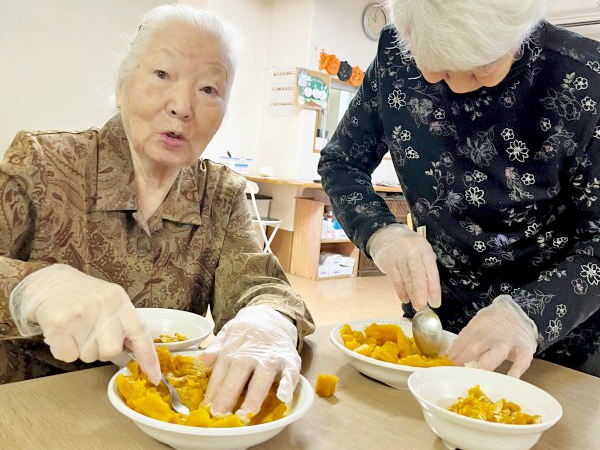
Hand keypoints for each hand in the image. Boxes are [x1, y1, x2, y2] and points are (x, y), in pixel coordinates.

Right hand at [9, 264, 160, 383]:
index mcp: (119, 301)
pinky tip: (63, 334)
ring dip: (82, 350)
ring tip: (76, 331)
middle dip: (102, 350)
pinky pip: (69, 356)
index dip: (148, 357)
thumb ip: (123, 323)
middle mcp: (104, 306)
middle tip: (92, 336)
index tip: (154, 375)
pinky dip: (65, 350)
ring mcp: (82, 315)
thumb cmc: (83, 296)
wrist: (50, 283)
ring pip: (90, 356)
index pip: (140, 332)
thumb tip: (136, 352)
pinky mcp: (60, 324)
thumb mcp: (110, 301)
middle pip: (112, 351)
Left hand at [199, 305, 299, 417]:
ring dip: (254, 397)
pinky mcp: (289, 360)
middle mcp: (249, 356)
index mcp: (231, 352)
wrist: (271, 317)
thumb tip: (204, 359)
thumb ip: (215, 348)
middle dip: (227, 397)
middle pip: (236, 377)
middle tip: (220, 416)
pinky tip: (283, 397)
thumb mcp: (226, 334)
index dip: (211, 394)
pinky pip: (290, 373)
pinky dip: (287, 384)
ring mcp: (270, 359)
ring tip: (246, 413)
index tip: (205, 411)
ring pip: (261, 379)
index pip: (219, 375)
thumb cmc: (245, 333)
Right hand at [367, 223, 440, 309]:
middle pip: (418, 275)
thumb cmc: (407, 246)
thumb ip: (426, 267)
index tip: (435, 302)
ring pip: (406, 279)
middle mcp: (411, 251)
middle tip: (422, 306)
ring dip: (411, 294)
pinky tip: (405, 298)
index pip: (430, 270)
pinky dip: (400, 291)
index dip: (433, 288)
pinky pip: (395, 280)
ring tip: (415, 304)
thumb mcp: (421, 250)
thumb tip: (430, 291)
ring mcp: (398, 257)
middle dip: (421, 293)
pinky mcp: (387, 262)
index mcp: (424, 249)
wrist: (385, 234)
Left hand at [447, 295, 537, 377]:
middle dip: (462, 363)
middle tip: (454, 375)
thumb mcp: (478, 325)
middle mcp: (491, 333)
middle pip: (474, 349)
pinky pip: (522, 360)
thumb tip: (447, 356)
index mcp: (477, 325)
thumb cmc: (494, 322)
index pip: (461, 343)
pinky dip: (516, 369)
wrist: (520, 309)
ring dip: (483, 365)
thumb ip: (465, 340)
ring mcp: (508, 341)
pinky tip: (510, 379)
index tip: (445, 367)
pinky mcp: (524, 348)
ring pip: (495, 354)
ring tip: (474, 377)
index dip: (452, 356)